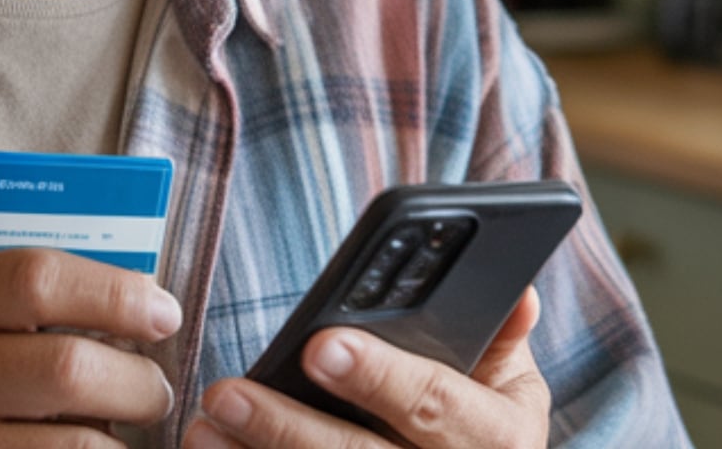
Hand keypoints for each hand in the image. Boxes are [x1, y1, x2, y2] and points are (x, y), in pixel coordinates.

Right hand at [0, 248, 184, 447]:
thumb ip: (19, 303)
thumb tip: (140, 306)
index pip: (37, 278)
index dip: (116, 294)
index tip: (162, 314)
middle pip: (67, 368)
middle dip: (137, 382)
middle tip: (154, 392)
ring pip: (73, 445)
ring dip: (119, 442)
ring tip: (123, 435)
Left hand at [182, 289, 548, 448]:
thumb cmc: (483, 427)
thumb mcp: (509, 384)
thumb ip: (502, 336)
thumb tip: (516, 287)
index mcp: (499, 437)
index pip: (435, 405)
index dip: (380, 377)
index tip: (320, 346)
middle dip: (289, 426)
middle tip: (227, 393)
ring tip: (205, 429)